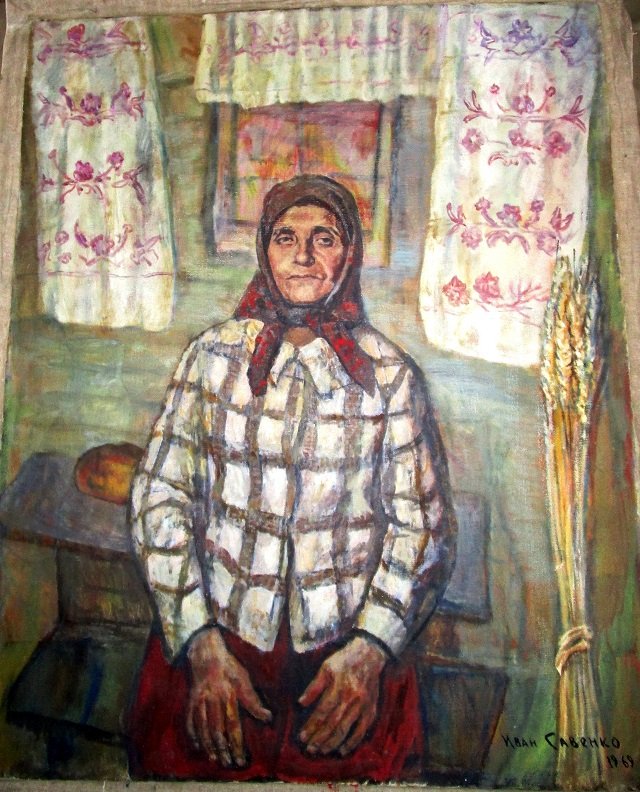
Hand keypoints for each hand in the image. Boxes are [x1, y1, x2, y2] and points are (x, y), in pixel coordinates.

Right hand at [186, 627, 271, 767]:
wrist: (206, 653)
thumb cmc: (229, 667)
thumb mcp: (244, 679)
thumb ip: (253, 701)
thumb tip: (268, 717)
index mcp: (228, 694)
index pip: (233, 725)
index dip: (236, 744)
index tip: (241, 759)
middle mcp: (212, 698)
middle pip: (217, 730)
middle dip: (223, 749)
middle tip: (229, 763)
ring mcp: (200, 700)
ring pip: (203, 728)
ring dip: (209, 746)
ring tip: (215, 758)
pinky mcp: (191, 700)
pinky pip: (190, 721)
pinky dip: (194, 734)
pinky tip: (199, 745)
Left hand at [298, 635, 386, 756]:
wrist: (369, 655)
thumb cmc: (344, 660)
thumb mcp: (326, 667)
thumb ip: (314, 686)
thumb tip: (301, 703)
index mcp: (339, 686)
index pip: (323, 712)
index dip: (312, 726)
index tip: (302, 736)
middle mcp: (352, 698)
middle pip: (333, 724)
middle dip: (319, 738)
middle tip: (309, 748)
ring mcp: (363, 705)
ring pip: (346, 729)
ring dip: (333, 743)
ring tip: (321, 751)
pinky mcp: (371, 709)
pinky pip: (362, 730)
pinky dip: (352, 742)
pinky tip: (342, 750)